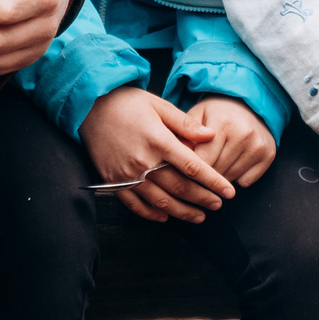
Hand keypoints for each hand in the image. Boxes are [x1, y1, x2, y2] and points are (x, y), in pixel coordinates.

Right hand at [81, 87, 236, 222]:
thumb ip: (185, 123)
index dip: (213, 182)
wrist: (89, 107)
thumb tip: (211, 135)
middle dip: (203, 198)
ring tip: (199, 216)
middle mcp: (143, 161)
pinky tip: (166, 217)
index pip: (193, 167)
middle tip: (219, 205)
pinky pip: (135, 205)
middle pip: (180, 188)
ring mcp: (127, 175)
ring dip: (182, 212)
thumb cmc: (127, 102)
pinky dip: (152, 214)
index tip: (229, 191)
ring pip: (160, 201)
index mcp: (158, 140)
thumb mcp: (159, 105)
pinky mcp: (113, 181)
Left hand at [183, 96, 275, 188]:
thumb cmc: (217, 113)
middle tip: (195, 172)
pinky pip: (246, 182)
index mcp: (223, 123)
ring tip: (213, 165)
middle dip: (203, 176)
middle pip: (216, 172)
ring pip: (230, 179)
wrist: (249, 105)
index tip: (180, 174)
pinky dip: (236, 178)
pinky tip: (231, 164)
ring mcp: (258, 145)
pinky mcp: (268, 155)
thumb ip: (184, 135)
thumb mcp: (197, 115)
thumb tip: (173, 159)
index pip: (202, 161)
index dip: (189, 170)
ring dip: (218, 179)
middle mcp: (243, 134)